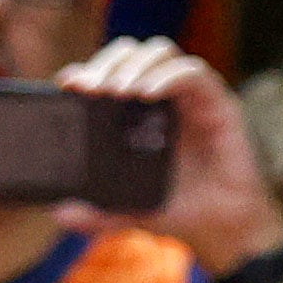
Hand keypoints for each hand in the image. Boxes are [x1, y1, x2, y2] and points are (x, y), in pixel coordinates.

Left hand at [55, 35, 282, 271]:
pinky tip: (148, 93)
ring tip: (116, 89)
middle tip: (89, 86)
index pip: (111, 74)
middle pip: (133, 54)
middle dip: (107, 62)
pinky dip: (167, 77)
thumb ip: (96, 213)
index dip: (88, 70)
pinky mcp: (218, 102)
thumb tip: (59, 212)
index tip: (66, 82)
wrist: (223, 229)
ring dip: (135, 65)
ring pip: (161, 52)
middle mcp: (165, 96)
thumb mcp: (128, 214)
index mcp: (140, 112)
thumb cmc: (178, 210)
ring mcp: (192, 96)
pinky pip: (193, 73)